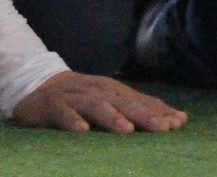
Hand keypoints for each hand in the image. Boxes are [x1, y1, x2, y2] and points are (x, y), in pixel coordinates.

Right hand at [10, 71, 186, 133]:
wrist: (37, 85)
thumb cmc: (82, 98)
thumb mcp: (112, 101)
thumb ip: (142, 109)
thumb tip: (179, 119)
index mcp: (114, 91)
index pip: (140, 101)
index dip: (159, 112)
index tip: (178, 124)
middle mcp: (97, 91)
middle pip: (123, 103)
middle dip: (144, 115)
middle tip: (163, 127)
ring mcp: (75, 97)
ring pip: (96, 106)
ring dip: (112, 118)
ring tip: (126, 130)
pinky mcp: (53, 106)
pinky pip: (63, 114)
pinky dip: (72, 121)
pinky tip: (82, 131)